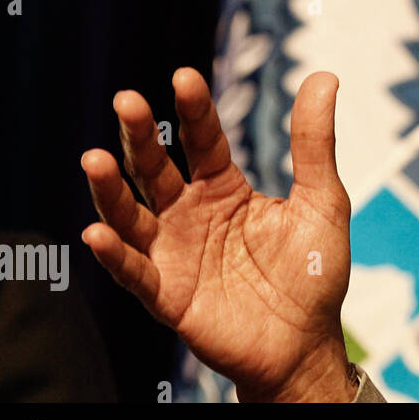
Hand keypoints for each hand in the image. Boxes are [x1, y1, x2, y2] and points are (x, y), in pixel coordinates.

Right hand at [81, 67, 356, 401]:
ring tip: (94, 158)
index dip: (194, 110)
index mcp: (225, 188)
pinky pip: (134, 273)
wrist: (307, 343)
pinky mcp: (167, 295)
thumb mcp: (322, 200)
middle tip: (127, 100)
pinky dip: (114, 255)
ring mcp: (173, 253)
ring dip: (110, 189)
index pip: (203, 140)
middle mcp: (190, 214)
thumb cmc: (314, 272)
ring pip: (131, 214)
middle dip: (140, 135)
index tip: (184, 76)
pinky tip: (97, 232)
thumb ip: (313, 143)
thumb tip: (324, 77)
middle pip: (156, 168)